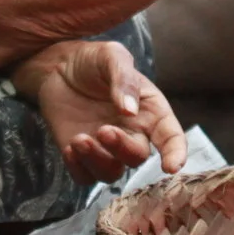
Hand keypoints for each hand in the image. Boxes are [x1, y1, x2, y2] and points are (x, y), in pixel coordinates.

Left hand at [14, 38, 186, 185]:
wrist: (58, 66)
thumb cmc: (93, 60)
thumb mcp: (112, 57)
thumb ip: (124, 79)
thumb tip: (130, 110)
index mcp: (150, 112)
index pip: (171, 138)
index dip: (175, 154)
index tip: (170, 167)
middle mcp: (132, 134)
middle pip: (137, 157)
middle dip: (122, 148)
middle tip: (103, 130)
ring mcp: (107, 148)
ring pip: (111, 173)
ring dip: (97, 161)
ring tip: (79, 139)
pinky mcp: (82, 155)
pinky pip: (85, 177)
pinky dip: (79, 168)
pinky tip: (69, 147)